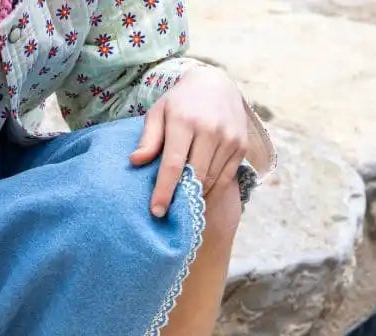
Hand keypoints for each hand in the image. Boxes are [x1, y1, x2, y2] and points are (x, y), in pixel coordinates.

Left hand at [130, 65, 247, 214]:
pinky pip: (225, 179)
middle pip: (195, 176)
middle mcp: (211, 129)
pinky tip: (199, 196)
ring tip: (182, 205)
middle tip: (169, 212)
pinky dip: (211, 191)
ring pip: (210, 180)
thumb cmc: (180, 103)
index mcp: (185, 120)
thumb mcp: (159, 113)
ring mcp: (229, 138)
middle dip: (181, 198)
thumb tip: (134, 162)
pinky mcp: (241, 146)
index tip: (157, 212)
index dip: (164, 191)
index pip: (173, 164)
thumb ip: (148, 139)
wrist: (217, 84)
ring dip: (195, 196)